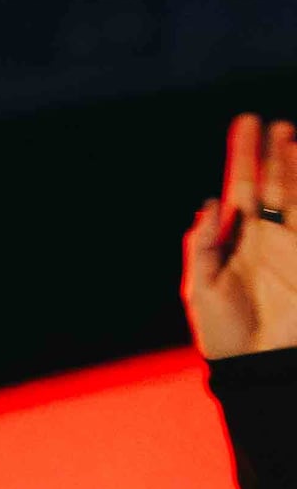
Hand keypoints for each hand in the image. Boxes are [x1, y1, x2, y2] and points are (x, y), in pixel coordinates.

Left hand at [187, 114, 296, 356]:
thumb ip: (204, 245)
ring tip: (291, 135)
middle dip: (274, 154)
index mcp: (235, 240)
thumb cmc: (225, 334)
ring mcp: (292, 243)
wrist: (259, 365)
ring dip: (295, 166)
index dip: (243, 155)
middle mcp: (266, 235)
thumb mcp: (202, 287)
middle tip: (274, 124)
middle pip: (272, 184)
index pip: (240, 187)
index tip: (246, 123)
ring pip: (296, 194)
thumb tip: (209, 204)